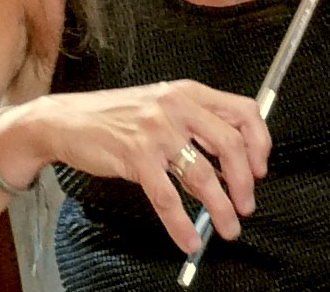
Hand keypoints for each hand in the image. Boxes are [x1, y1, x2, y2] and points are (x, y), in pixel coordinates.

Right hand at [41, 80, 270, 252]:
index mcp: (189, 92)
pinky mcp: (136, 157)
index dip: (259, 142)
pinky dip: (182, 224)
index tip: (260, 167)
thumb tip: (232, 160)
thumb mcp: (163, 106)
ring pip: (202, 175)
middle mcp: (176, 107)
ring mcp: (156, 131)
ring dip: (220, 208)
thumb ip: (196, 123)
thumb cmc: (118, 115)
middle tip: (247, 204)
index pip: (242, 110)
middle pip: (229, 144)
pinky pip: (167, 197)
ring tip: (228, 227)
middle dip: (245, 181)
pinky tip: (189, 238)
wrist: (69, 120)